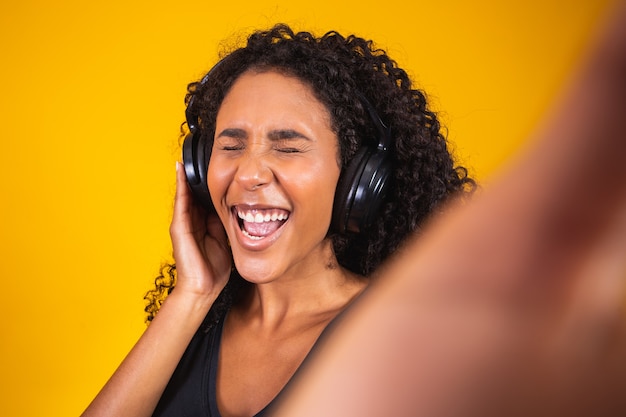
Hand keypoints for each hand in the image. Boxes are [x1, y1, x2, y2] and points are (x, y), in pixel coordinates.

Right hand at [169, 161, 230, 298]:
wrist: (202, 289)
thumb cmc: (214, 270)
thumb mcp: (226, 240)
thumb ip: (227, 224)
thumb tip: (238, 209)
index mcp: (204, 224)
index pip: (207, 198)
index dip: (212, 183)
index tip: (219, 166)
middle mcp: (192, 221)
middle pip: (196, 192)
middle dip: (199, 176)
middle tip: (204, 154)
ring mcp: (183, 223)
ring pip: (186, 193)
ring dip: (187, 176)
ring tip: (189, 156)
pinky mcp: (179, 228)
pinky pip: (180, 202)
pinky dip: (180, 186)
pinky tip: (180, 172)